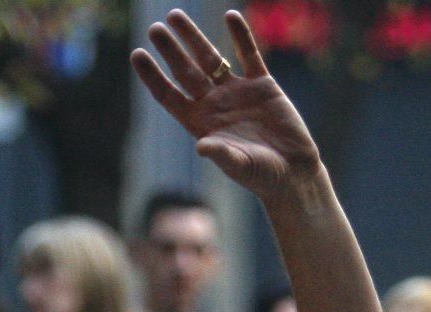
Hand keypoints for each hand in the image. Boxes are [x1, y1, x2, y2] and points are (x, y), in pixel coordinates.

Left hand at [131, 9, 320, 201]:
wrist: (293, 172)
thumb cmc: (261, 176)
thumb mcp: (238, 166)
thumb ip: (220, 153)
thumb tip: (201, 146)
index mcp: (201, 124)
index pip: (170, 95)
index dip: (153, 76)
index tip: (136, 54)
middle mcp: (215, 105)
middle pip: (186, 72)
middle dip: (170, 50)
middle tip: (154, 29)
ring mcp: (237, 93)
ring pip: (210, 58)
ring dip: (194, 37)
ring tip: (174, 15)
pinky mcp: (262, 86)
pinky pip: (249, 54)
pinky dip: (241, 36)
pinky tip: (230, 16)